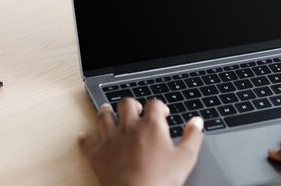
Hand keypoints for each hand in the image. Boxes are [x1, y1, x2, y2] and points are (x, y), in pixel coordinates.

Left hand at [78, 98, 203, 185]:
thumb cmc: (160, 180)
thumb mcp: (185, 159)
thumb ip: (193, 137)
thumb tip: (197, 122)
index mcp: (151, 126)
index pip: (154, 104)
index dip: (159, 106)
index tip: (162, 112)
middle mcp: (129, 127)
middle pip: (126, 104)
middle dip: (131, 104)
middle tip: (134, 108)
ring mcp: (111, 140)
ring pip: (103, 117)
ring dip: (105, 111)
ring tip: (106, 109)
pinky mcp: (97, 156)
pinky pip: (86, 143)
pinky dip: (84, 139)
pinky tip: (83, 136)